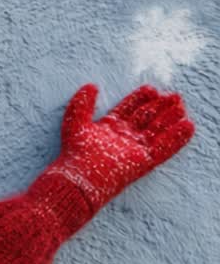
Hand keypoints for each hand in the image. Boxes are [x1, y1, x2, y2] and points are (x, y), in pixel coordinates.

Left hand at [39, 83, 194, 211]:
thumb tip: (91, 85)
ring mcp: (134, 150)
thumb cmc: (75, 153)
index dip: (139, 99)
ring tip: (181, 107)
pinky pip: (164, 148)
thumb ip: (82, 104)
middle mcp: (124, 138)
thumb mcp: (76, 123)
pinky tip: (188, 126)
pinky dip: (176, 138)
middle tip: (174, 96)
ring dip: (169, 119)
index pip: (128, 109)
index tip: (151, 89)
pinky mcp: (143, 162)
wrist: (79, 178)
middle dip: (160, 107)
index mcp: (109, 128)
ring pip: (157, 131)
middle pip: (146, 119)